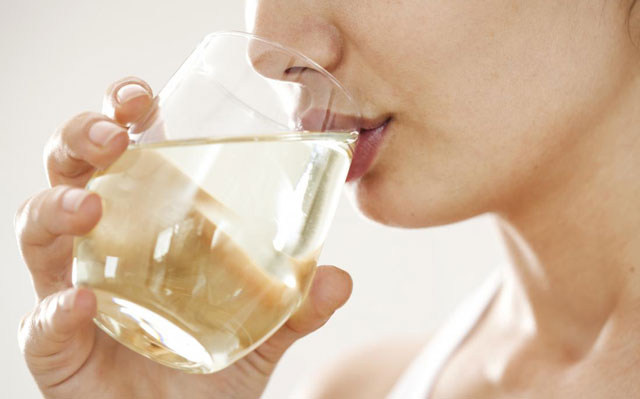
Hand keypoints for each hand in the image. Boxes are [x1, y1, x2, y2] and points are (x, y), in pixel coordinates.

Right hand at [14, 77, 351, 398]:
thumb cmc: (209, 366)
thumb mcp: (260, 329)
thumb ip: (296, 306)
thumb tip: (339, 279)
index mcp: (147, 224)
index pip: (123, 154)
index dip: (121, 116)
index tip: (142, 97)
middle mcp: (102, 248)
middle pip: (71, 174)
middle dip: (80, 140)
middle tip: (113, 135)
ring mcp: (72, 291)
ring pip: (38, 233)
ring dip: (56, 209)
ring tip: (89, 206)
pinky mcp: (57, 348)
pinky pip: (41, 324)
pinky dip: (55, 312)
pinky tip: (82, 302)